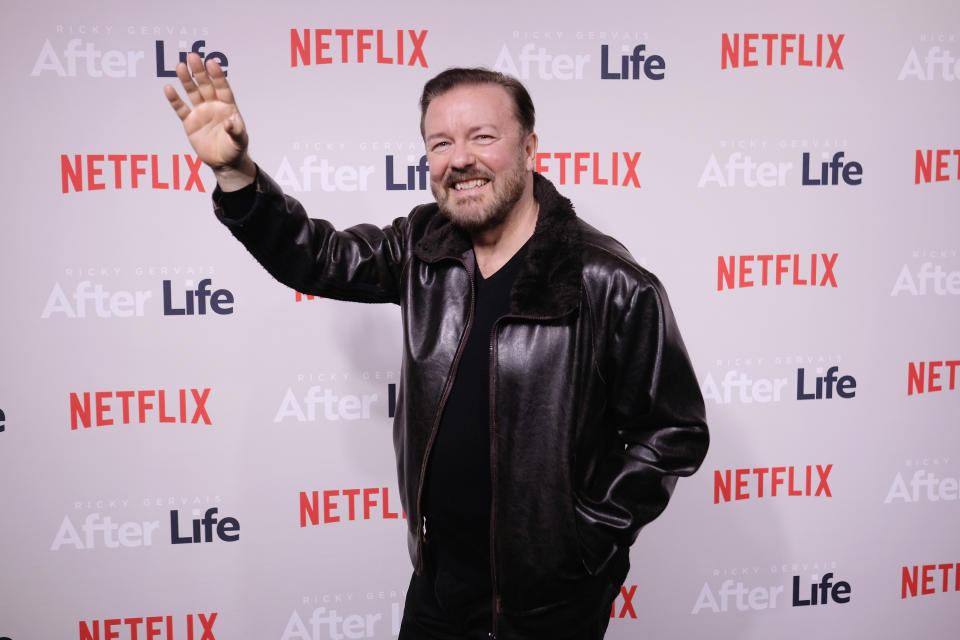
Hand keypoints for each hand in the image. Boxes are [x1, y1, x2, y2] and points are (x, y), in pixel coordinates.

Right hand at [163, 53, 254, 189]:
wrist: (224, 162)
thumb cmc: (235, 149)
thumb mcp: (239, 141)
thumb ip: (235, 131)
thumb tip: (229, 123)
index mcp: (228, 107)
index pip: (222, 88)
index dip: (217, 76)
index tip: (211, 62)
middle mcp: (214, 106)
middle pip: (206, 85)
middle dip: (199, 71)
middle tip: (192, 56)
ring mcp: (201, 112)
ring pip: (193, 92)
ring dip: (186, 80)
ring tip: (180, 66)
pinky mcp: (190, 122)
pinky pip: (181, 109)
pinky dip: (175, 100)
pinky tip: (169, 88)